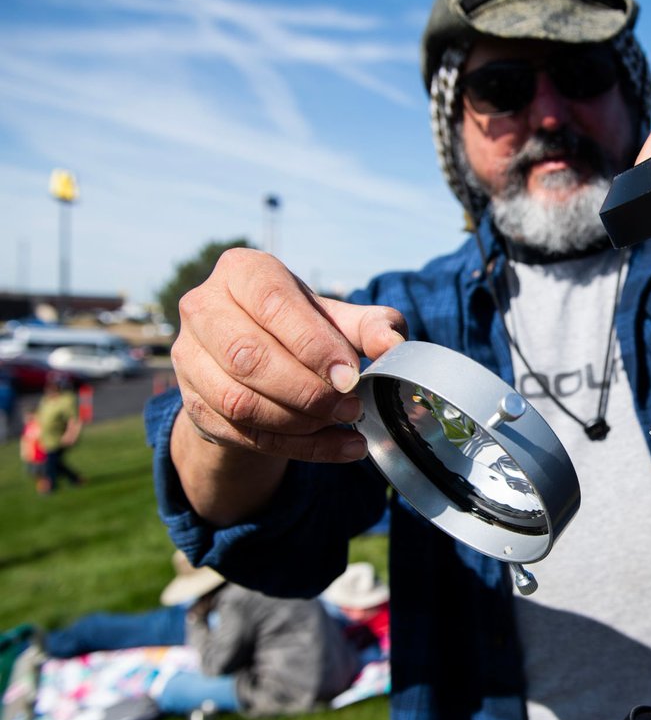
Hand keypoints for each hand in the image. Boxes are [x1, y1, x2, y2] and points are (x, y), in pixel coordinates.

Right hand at [172, 248, 404, 463]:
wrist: (258, 365)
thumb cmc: (301, 329)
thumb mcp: (337, 319)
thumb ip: (371, 325)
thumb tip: (392, 345)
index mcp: (241, 272)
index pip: (273, 303)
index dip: (313, 344)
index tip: (350, 375)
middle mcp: (203, 308)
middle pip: (247, 356)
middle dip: (307, 390)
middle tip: (351, 406)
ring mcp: (189, 358)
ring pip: (238, 401)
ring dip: (299, 422)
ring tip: (343, 423)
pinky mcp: (193, 404)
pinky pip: (242, 434)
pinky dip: (297, 447)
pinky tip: (338, 447)